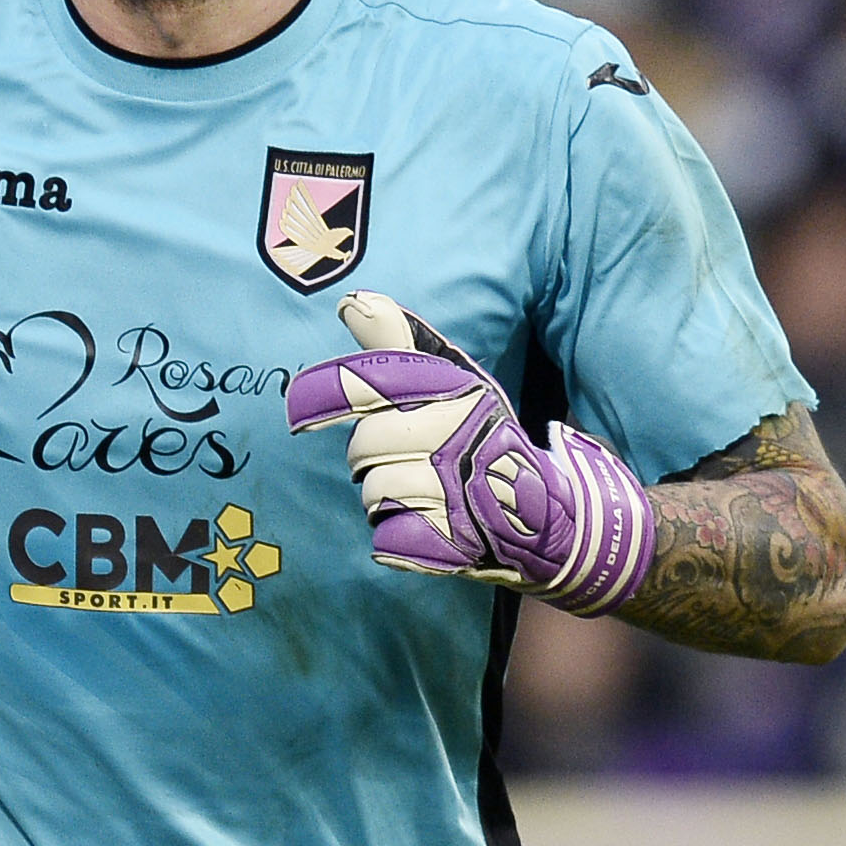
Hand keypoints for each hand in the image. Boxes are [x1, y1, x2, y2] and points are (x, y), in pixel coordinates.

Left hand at [285, 293, 654, 614]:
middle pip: (363, 446)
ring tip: (425, 491)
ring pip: (373, 493)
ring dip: (386, 497)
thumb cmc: (484, 439)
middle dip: (372, 456)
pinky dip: (400, 536)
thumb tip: (350, 303)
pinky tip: (427, 525)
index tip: (296, 414)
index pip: (368, 384)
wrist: (548, 513)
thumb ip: (398, 344)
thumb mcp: (454, 382)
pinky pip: (389, 537)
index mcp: (452, 392)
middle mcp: (452, 437)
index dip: (324, 395)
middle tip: (405, 458)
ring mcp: (453, 491)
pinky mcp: (452, 542)